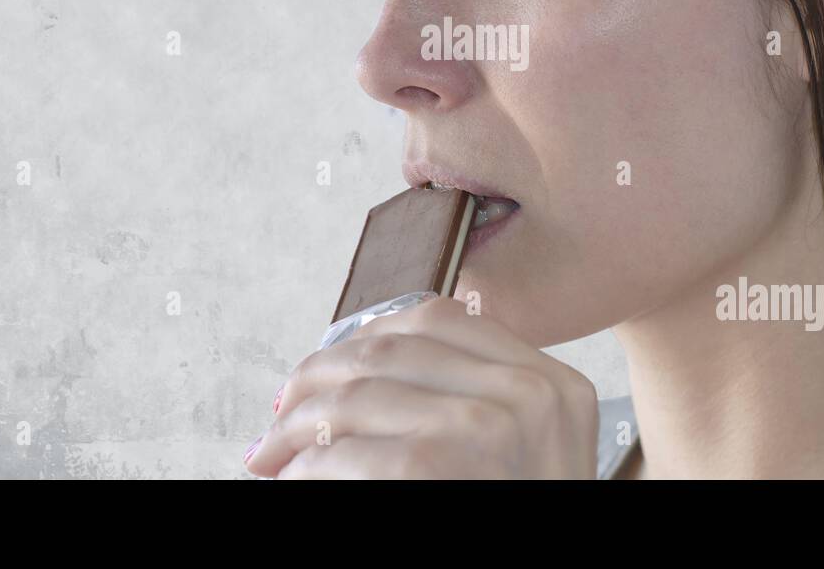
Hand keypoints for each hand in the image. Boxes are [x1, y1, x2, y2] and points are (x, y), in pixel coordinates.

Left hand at [243, 296, 599, 478]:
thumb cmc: (516, 503)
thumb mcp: (529, 444)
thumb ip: (477, 394)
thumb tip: (362, 362)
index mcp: (550, 381)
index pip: (440, 319)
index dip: (368, 334)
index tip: (331, 362)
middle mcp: (525, 393)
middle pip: (388, 349)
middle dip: (318, 376)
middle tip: (283, 410)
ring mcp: (484, 427)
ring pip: (354, 397)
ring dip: (296, 426)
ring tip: (273, 451)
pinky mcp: (433, 465)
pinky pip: (341, 455)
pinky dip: (303, 468)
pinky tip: (293, 480)